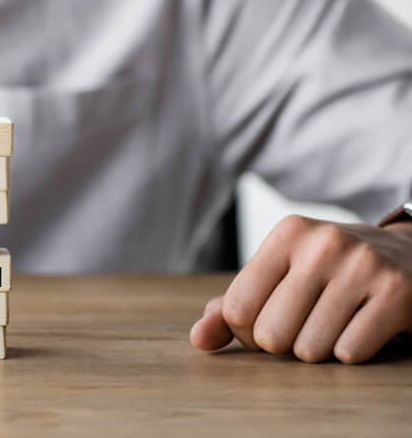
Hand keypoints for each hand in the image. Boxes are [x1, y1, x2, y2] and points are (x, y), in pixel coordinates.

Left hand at [190, 215, 411, 363]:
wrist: (409, 256)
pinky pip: (349, 353)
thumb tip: (197, 340)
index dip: (248, 332)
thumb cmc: (329, 273)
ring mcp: (362, 266)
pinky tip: (361, 328)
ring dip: (320, 350)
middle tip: (306, 325)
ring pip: (310, 349)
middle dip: (284, 344)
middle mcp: (323, 244)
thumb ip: (233, 306)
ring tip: (335, 324)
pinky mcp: (397, 293)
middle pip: (270, 335)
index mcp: (287, 235)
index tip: (269, 322)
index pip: (237, 308)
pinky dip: (351, 353)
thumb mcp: (281, 275)